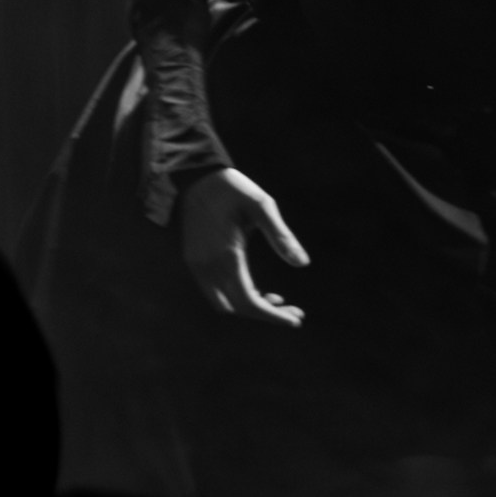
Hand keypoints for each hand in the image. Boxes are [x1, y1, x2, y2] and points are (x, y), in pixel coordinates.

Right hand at [179, 168, 309, 327]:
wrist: (195, 176)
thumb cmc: (232, 187)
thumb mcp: (261, 205)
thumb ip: (281, 236)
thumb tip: (303, 263)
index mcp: (227, 256)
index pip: (249, 302)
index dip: (273, 316)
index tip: (296, 320)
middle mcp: (208, 266)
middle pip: (237, 307)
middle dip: (266, 314)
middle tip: (294, 311)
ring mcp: (197, 264)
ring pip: (224, 303)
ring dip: (250, 306)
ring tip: (279, 300)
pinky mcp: (193, 259)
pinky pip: (214, 290)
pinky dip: (236, 295)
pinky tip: (256, 288)